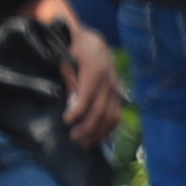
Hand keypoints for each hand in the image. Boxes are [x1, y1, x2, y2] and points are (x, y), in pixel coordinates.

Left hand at [59, 22, 124, 145]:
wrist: (93, 42)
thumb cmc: (75, 50)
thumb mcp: (67, 59)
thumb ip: (70, 80)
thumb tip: (73, 103)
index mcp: (96, 70)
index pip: (88, 96)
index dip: (78, 110)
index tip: (67, 120)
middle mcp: (109, 82)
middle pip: (101, 110)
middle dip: (87, 127)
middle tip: (74, 138)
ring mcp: (116, 89)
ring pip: (111, 116)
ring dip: (98, 132)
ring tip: (84, 142)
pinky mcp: (118, 95)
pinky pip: (116, 115)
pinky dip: (107, 129)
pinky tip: (96, 137)